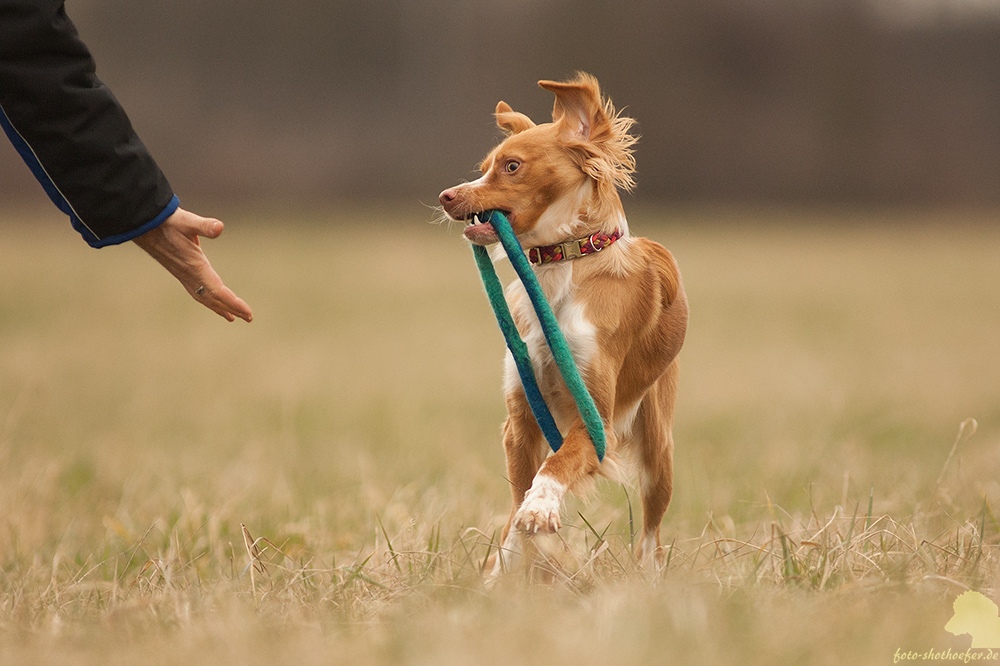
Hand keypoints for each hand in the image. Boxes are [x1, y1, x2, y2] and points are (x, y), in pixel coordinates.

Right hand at [133, 208, 252, 321]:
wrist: (145, 225)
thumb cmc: (168, 222)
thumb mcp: (187, 221)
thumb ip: (204, 225)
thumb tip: (219, 227)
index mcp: (195, 267)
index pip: (217, 291)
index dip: (233, 303)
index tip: (247, 313)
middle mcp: (190, 275)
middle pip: (213, 299)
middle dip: (231, 308)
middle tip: (249, 318)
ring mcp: (184, 276)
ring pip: (204, 298)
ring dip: (219, 307)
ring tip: (232, 317)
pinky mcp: (181, 272)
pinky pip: (198, 292)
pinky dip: (208, 300)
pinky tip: (212, 301)